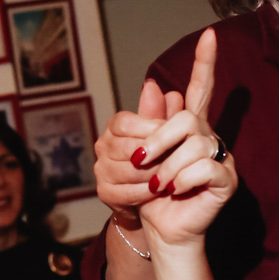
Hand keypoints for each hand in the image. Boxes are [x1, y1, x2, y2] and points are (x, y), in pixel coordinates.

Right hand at [94, 76, 182, 230]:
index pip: (124, 122)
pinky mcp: (104, 193)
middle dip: (156, 153)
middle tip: (177, 158)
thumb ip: (159, 110)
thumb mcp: (162, 132)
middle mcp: (102, 146)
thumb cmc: (158, 156)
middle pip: (129, 147)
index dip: (150, 128)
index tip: (173, 134)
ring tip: (172, 174)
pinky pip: (129, 192)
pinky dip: (148, 191)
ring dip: (154, 173)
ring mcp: (101, 170)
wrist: (148, 194)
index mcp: (114, 127)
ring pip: (131, 170)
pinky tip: (161, 189)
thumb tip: (153, 85)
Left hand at [136, 28, 236, 248]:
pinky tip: (174, 191)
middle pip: (188, 119)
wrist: (163, 229)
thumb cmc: (153, 193)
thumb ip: (149, 122)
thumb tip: (154, 84)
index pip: (201, 89)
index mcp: (191, 128)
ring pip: (195, 145)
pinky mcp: (227, 181)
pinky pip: (205, 169)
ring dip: (168, 167)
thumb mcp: (144, 154)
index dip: (205, 63)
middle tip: (141, 161)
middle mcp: (209, 138)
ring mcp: (221, 159)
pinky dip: (182, 181)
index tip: (210, 35)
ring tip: (158, 185)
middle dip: (159, 139)